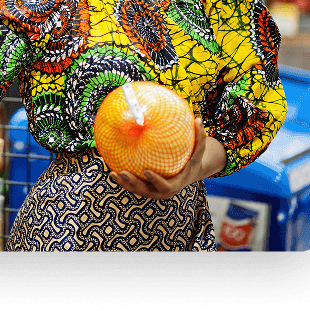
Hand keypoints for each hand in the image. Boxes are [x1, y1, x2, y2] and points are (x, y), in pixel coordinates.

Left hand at [109, 118, 226, 199]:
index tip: (147, 171)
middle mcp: (162, 191)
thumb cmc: (193, 159)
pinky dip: (122, 179)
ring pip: (136, 190)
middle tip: (123, 172)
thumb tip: (199, 119)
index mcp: (175, 184)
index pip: (165, 186)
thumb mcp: (199, 150)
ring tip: (112, 172)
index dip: (156, 181)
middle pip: (146, 191)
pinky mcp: (145, 186)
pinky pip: (132, 184)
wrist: (188, 172)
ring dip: (123, 183)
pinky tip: (110, 168)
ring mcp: (152, 190)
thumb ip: (199, 137)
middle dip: (133, 184)